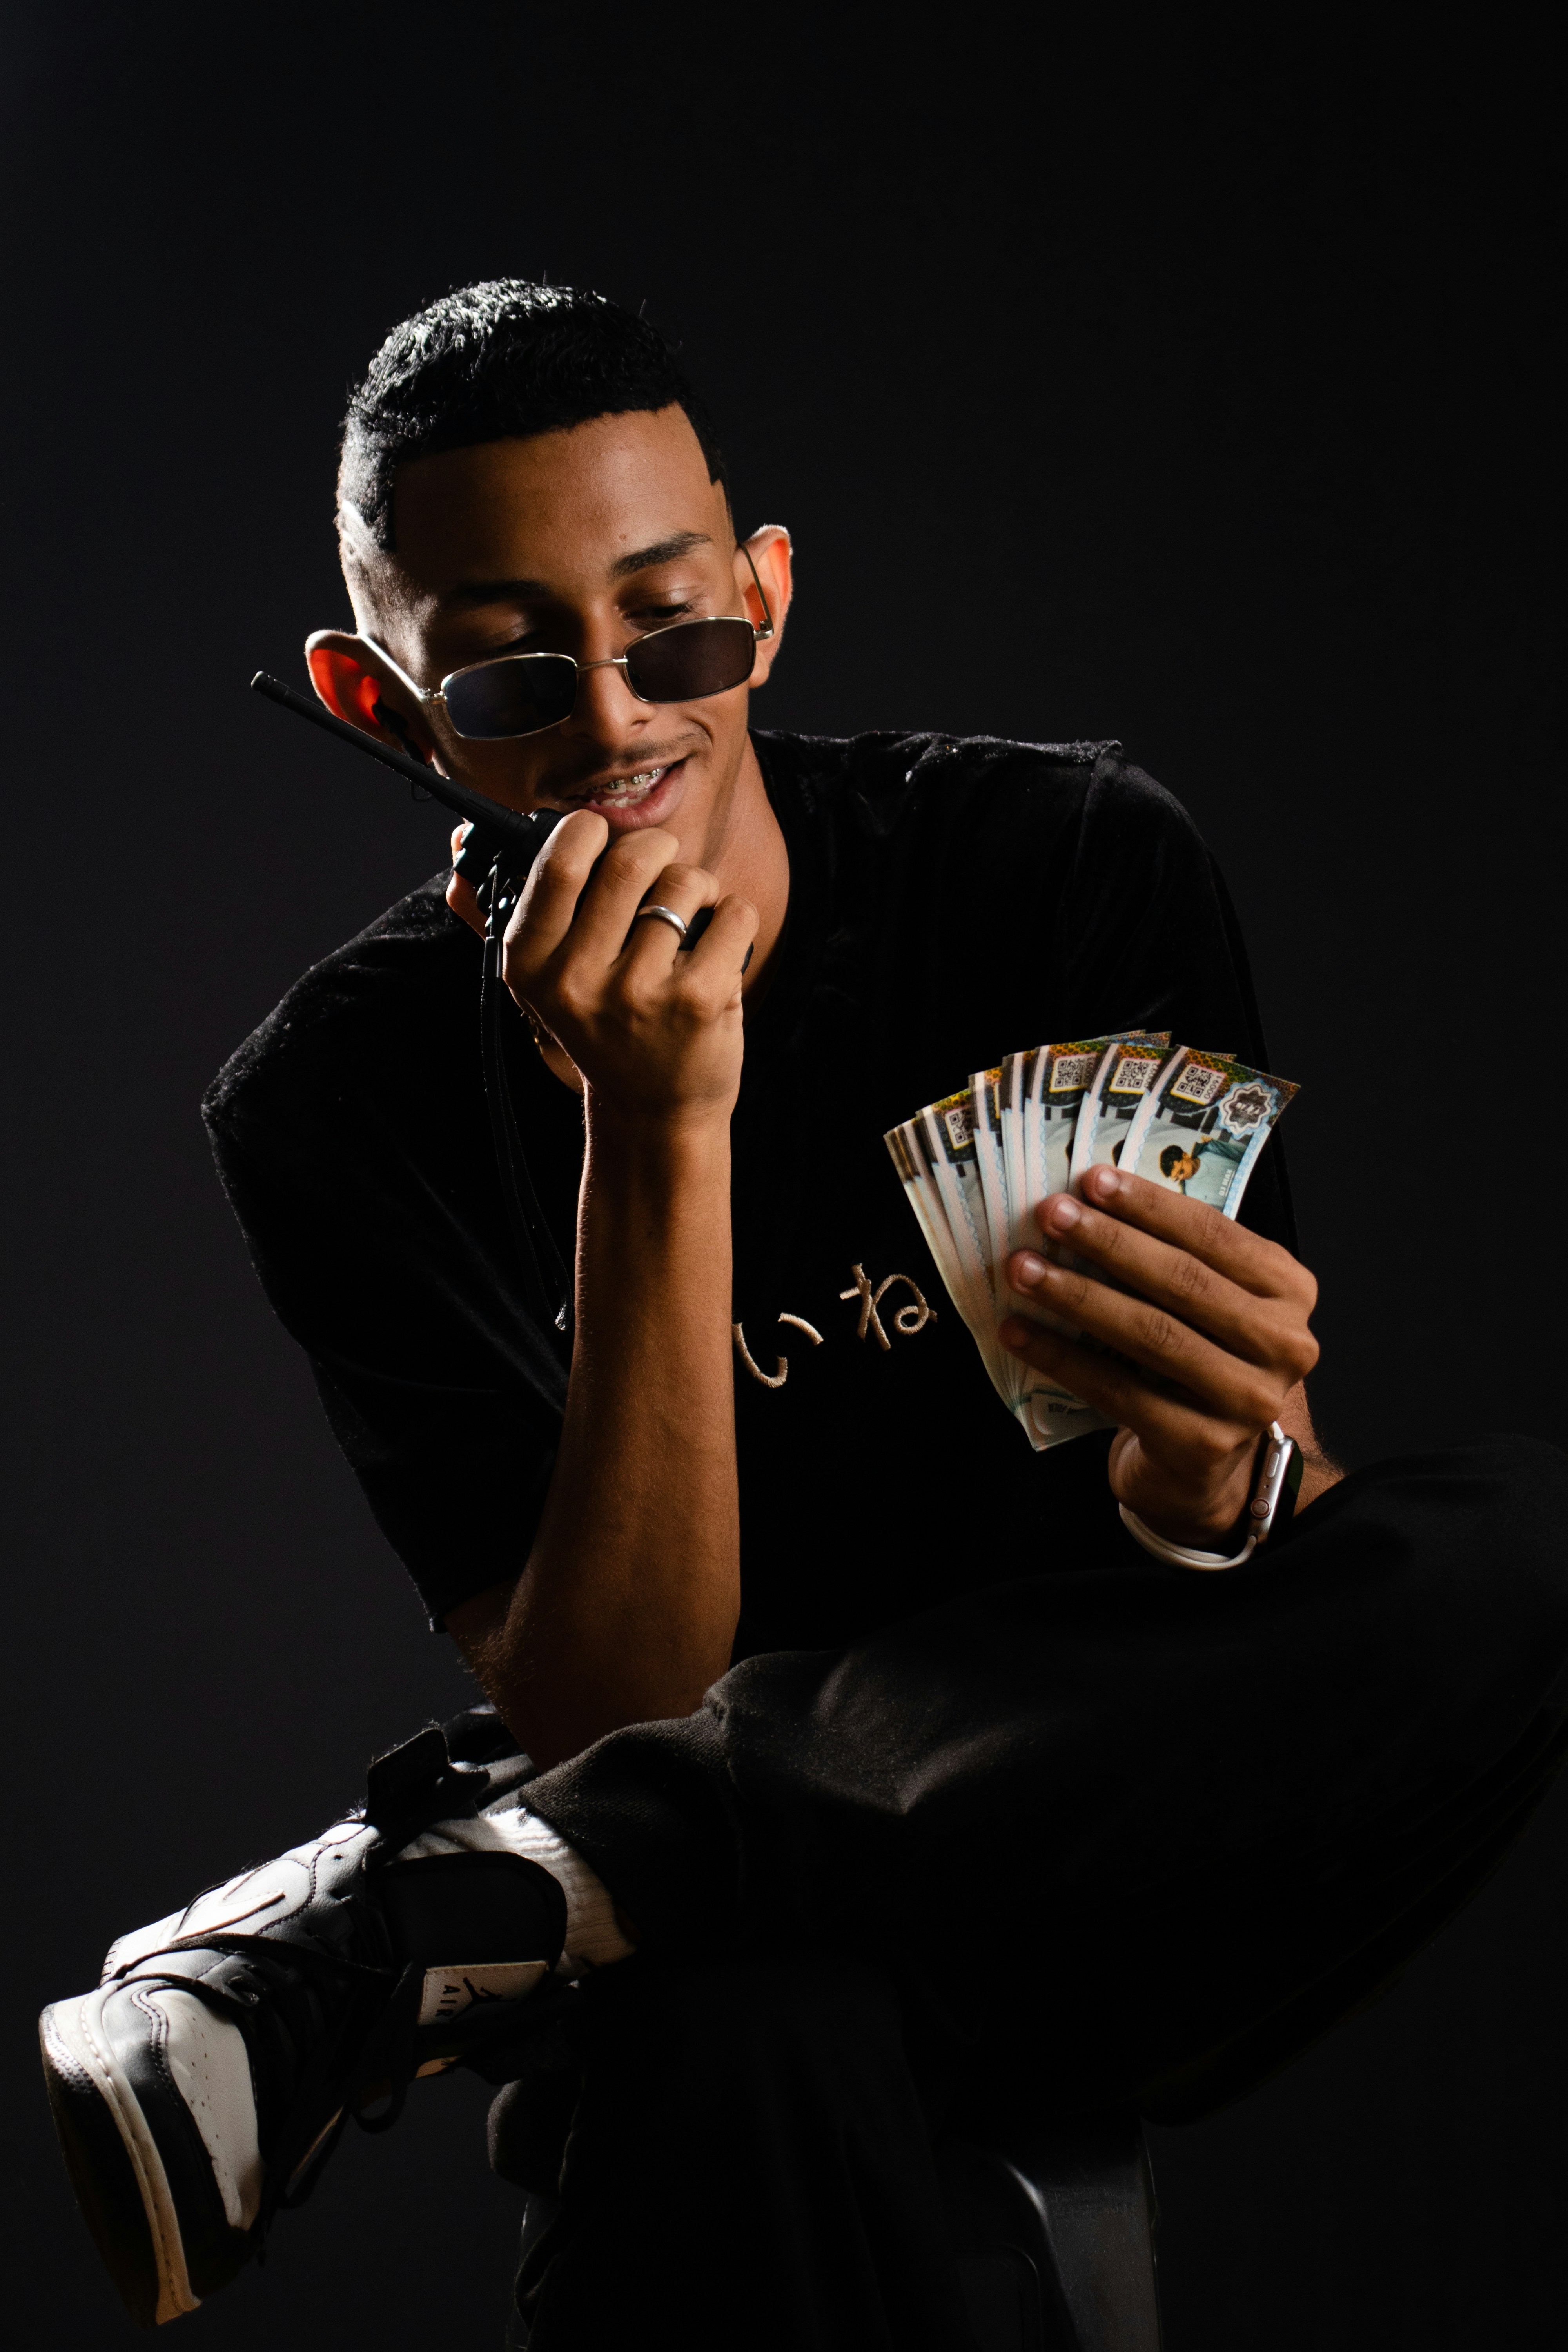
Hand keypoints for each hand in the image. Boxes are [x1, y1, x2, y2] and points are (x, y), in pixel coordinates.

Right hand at [488, 811, 756, 1130]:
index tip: (603, 839)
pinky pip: (732, 913)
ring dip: (698, 887)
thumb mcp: (548, 981)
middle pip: (629, 862)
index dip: (589, 831)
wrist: (652, 1112)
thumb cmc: (606, 1028)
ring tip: (691, 920)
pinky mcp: (696, 1002)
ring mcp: (638, 993)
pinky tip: (719, 948)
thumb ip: (524, 912)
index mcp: (532, 964)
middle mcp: (577, 981)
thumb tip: (465, 842)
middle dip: (657, 849)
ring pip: (685, 883)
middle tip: (663, 866)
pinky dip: (734, 918)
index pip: (559, 863)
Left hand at [999, 1164, 1322, 1550]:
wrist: (1207, 1466)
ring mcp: (1248, 1400)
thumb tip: (1088, 1201)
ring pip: (1151, 1335)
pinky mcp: (1203, 1444)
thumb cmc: (1198, 1362)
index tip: (1091, 1181)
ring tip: (1023, 1270)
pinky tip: (1019, 1333)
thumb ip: (1173, 1257)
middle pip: (1182, 1281)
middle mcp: (1283, 1344)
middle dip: (1108, 1242)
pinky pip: (1119, 1390)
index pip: (1215, 1235)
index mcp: (1288, 1291)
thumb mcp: (1207, 1303)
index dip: (1150, 1206)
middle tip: (1050, 1216)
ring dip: (1078, 1296)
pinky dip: (1062, 1358)